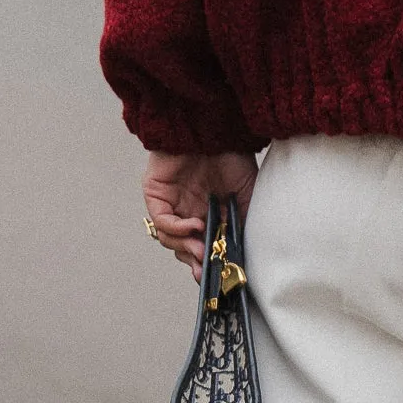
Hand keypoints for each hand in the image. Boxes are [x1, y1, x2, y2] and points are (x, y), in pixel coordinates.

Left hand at [143, 150, 258, 280]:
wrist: (216, 125)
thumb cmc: (232, 154)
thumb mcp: (246, 194)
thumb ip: (242, 222)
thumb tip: (242, 254)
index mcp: (207, 211)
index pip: (202, 245)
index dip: (209, 263)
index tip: (219, 277)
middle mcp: (186, 210)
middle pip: (184, 248)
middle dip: (196, 262)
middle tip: (208, 270)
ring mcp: (170, 203)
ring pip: (171, 240)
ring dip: (186, 249)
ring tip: (203, 249)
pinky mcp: (156, 194)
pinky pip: (161, 222)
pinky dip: (177, 230)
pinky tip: (194, 227)